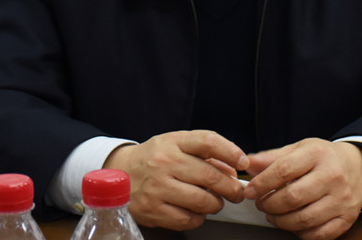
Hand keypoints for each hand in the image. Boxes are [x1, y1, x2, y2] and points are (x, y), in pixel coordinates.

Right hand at [104, 130, 248, 230]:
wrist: (118, 173)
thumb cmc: (154, 158)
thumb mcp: (176, 145)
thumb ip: (204, 153)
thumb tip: (233, 170)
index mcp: (173, 142)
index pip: (208, 141)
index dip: (231, 152)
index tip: (243, 162)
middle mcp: (164, 163)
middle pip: (210, 176)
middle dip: (231, 187)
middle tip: (236, 192)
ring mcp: (158, 188)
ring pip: (202, 201)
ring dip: (216, 204)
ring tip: (215, 201)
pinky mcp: (153, 210)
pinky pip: (188, 219)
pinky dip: (199, 217)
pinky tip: (196, 211)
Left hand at [243, 138, 361, 239]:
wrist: (358, 167)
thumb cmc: (323, 158)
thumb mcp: (299, 149)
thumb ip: (272, 158)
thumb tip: (247, 163)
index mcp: (317, 154)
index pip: (284, 170)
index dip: (262, 183)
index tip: (250, 191)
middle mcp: (332, 176)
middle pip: (293, 197)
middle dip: (269, 205)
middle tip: (261, 204)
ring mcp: (342, 199)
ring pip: (304, 219)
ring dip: (281, 221)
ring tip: (273, 215)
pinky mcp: (347, 218)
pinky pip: (319, 234)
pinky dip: (301, 233)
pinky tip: (293, 224)